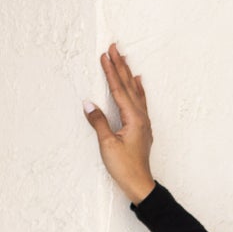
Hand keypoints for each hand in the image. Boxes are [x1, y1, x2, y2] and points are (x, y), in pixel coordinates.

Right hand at [83, 42, 154, 203]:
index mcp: (133, 119)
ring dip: (128, 74)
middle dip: (120, 66)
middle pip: (129, 86)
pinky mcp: (142, 128)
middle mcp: (141, 117)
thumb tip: (88, 104)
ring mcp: (143, 122)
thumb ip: (99, 123)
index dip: (111, 72)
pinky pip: (140, 102)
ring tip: (125, 58)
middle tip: (115, 47)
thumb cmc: (124, 167)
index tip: (105, 55)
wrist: (140, 184)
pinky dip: (138, 89)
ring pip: (135, 92)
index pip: (119, 90)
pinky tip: (138, 83)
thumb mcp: (108, 145)